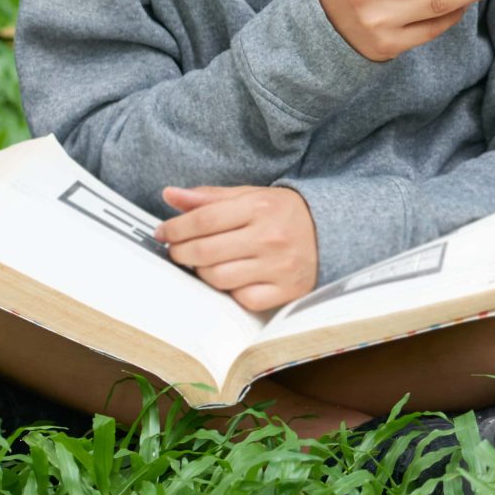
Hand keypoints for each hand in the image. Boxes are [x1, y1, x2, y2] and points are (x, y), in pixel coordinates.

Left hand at [157, 185, 318, 311]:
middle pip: (205, 251)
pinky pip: (242, 298)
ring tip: (204, 264)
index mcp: (260, 207)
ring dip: (202, 272)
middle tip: (177, 250)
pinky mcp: (286, 291)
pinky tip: (233, 278)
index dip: (175, 228)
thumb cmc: (283, 214)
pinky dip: (231, 291)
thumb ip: (209, 197)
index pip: (203, 220)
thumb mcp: (250, 196)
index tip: (163, 233)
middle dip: (181, 252)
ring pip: (219, 278)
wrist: (331, 232)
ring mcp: (279, 267)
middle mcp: (270, 237)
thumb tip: (169, 195)